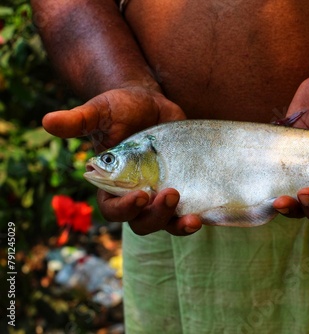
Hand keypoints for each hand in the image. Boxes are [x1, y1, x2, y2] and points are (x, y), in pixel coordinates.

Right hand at [43, 87, 202, 235]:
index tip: (140, 195)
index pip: (112, 208)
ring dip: (178, 225)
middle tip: (170, 194)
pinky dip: (196, 217)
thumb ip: (79, 120)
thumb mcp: (101, 111)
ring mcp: (160, 194)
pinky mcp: (183, 188)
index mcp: (112, 185)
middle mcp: (136, 195)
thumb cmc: (120, 109)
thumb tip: (47, 121)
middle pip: (141, 223)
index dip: (125, 208)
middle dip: (155, 216)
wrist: (151, 104)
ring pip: (166, 223)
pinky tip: (204, 215)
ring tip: (193, 218)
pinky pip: (188, 211)